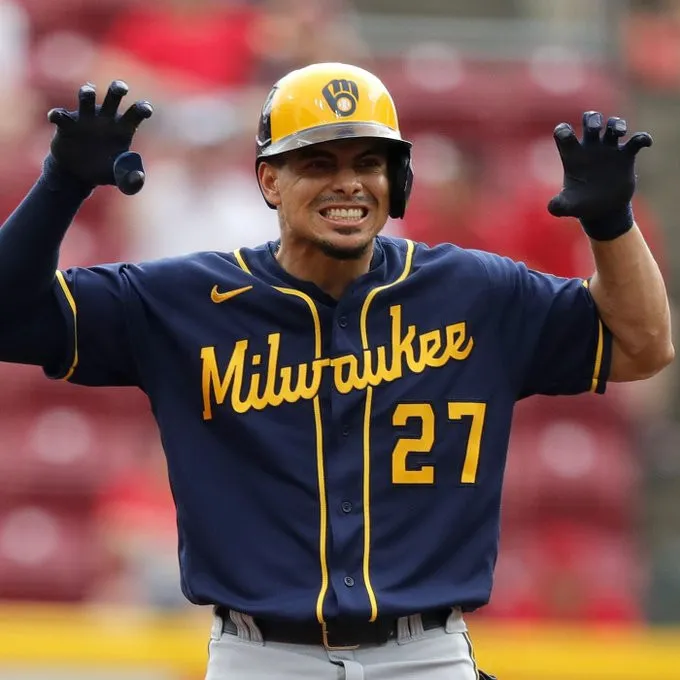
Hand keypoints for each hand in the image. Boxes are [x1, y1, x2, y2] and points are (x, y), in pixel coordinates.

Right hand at [48, 80, 152, 193]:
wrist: (77, 174)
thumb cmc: (103, 171)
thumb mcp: (120, 178)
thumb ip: (131, 179)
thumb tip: (138, 178)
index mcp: (123, 128)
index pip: (135, 113)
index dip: (142, 108)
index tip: (146, 110)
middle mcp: (105, 119)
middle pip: (113, 97)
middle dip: (117, 89)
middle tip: (122, 88)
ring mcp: (85, 119)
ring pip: (86, 99)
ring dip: (87, 93)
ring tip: (87, 92)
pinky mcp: (67, 125)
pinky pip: (61, 115)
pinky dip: (57, 114)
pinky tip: (55, 117)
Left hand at [547, 111, 652, 239]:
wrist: (603, 211)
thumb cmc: (582, 206)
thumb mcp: (568, 207)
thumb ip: (558, 206)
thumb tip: (552, 208)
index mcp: (572, 155)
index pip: (563, 132)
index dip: (563, 130)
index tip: (568, 136)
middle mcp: (590, 148)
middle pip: (590, 120)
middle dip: (593, 118)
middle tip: (595, 129)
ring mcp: (608, 150)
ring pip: (613, 125)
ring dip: (617, 123)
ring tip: (620, 133)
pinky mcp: (625, 156)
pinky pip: (636, 140)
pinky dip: (642, 138)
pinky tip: (645, 143)